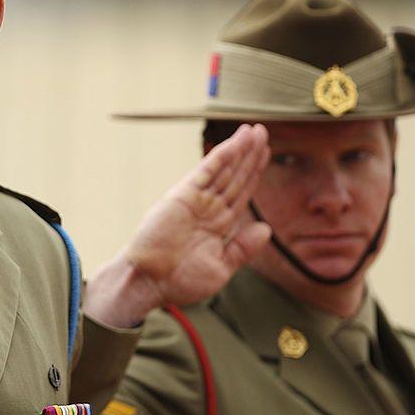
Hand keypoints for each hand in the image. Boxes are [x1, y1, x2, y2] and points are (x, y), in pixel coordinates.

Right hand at [85, 123, 271, 327]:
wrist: (150, 283)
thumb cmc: (180, 281)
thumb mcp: (221, 268)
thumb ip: (243, 248)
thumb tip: (265, 229)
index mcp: (219, 225)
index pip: (242, 192)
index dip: (254, 172)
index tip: (265, 153)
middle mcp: (208, 208)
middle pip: (235, 176)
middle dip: (250, 155)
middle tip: (261, 131)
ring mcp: (196, 200)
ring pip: (223, 170)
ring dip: (239, 150)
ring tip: (252, 131)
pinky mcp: (182, 196)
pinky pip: (205, 173)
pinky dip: (220, 157)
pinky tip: (233, 144)